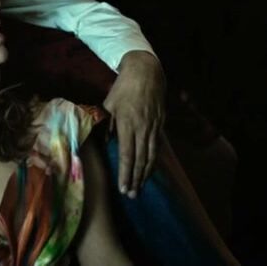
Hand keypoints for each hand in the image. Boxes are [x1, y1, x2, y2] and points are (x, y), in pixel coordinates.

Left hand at [103, 50, 165, 196]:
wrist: (146, 71)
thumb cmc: (123, 87)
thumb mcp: (109, 104)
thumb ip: (107, 125)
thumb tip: (105, 143)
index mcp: (127, 123)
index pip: (127, 154)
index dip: (126, 173)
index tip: (123, 188)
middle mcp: (142, 128)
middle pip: (140, 159)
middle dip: (136, 179)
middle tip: (132, 196)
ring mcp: (154, 126)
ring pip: (151, 155)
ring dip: (146, 174)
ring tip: (141, 187)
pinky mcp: (161, 124)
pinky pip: (157, 146)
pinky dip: (153, 161)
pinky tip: (150, 169)